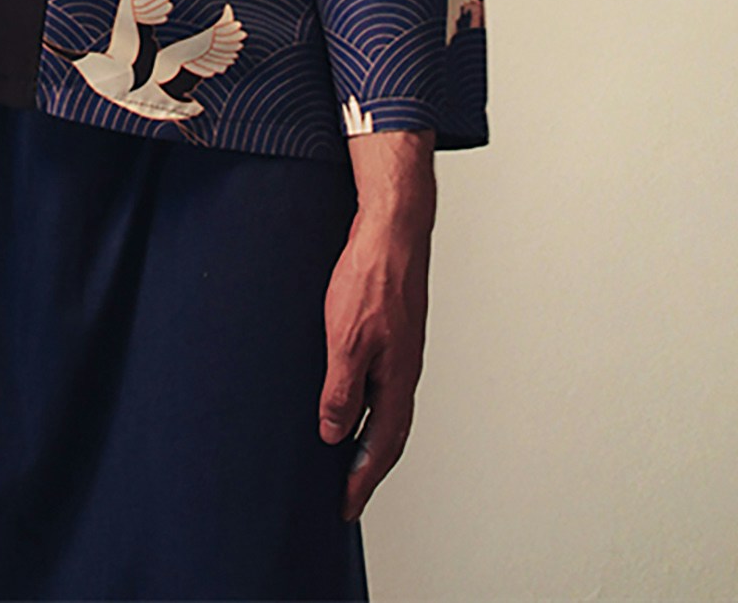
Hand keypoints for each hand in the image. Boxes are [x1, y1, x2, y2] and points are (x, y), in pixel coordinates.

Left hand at [320, 128, 435, 521]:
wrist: (392, 228)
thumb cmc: (371, 277)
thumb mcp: (345, 339)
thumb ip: (341, 390)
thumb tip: (333, 434)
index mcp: (397, 381)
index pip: (381, 447)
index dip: (362, 481)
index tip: (345, 509)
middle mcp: (404, 372)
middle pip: (389, 436)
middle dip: (367, 470)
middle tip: (346, 496)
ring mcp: (400, 352)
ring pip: (386, 410)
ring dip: (366, 439)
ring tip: (343, 459)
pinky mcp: (392, 332)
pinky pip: (381, 384)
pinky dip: (366, 406)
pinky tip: (348, 401)